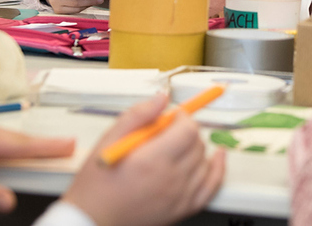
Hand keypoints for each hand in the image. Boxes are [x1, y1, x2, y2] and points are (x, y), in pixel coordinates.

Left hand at [0, 120, 74, 212]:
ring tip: (43, 151)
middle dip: (39, 143)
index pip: (15, 145)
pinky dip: (5, 143)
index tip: (70, 145)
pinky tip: (6, 151)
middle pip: (12, 137)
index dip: (46, 146)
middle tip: (66, 148)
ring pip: (0, 135)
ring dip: (23, 143)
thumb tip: (9, 201)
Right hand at [63, 95, 224, 225]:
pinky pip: (211, 187)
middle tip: (168, 131)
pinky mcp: (182, 209)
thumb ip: (137, 115)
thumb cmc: (96, 184)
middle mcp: (170, 180)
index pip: (187, 130)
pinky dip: (217, 170)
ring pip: (204, 161)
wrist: (93, 220)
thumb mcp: (108, 141)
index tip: (171, 117)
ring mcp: (179, 197)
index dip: (182, 118)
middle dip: (186, 131)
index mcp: (151, 161)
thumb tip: (161, 98)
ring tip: (176, 146)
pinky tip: (218, 157)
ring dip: (195, 148)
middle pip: (197, 143)